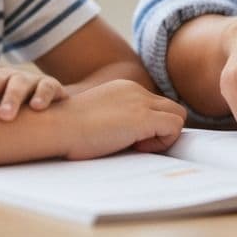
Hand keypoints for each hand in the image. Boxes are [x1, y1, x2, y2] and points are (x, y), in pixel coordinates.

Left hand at [0, 66, 66, 120]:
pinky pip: (47, 87)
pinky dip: (42, 95)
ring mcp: (28, 80)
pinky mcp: (50, 86)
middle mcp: (7, 77)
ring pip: (19, 83)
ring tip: (4, 116)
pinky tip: (37, 107)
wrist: (46, 104)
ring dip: (11, 98)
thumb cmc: (9, 112)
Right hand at [52, 79, 186, 159]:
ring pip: (178, 116)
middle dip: (163, 129)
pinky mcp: (142, 118)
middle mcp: (135, 90)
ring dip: (164, 135)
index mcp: (124, 89)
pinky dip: (163, 142)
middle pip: (171, 107)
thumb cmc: (70, 130)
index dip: (151, 125)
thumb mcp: (99, 118)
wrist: (57, 126)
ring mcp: (140, 102)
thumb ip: (119, 120)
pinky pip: (175, 127)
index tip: (132, 140)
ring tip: (138, 147)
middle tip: (139, 145)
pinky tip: (136, 148)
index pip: (155, 104)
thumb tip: (136, 139)